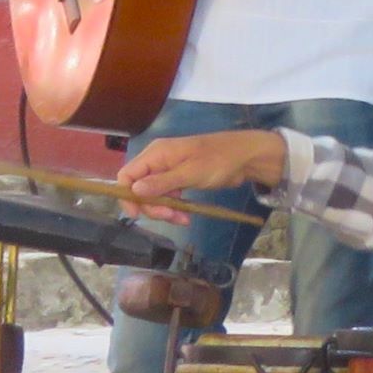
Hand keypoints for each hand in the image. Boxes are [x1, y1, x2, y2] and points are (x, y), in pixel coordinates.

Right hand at [119, 130, 286, 223]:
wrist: (245, 157)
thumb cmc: (218, 160)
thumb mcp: (190, 172)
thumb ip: (161, 182)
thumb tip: (133, 191)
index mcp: (156, 153)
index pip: (127, 174)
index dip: (126, 195)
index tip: (137, 214)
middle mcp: (158, 161)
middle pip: (139, 188)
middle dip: (151, 206)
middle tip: (169, 216)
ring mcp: (169, 170)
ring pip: (153, 195)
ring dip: (164, 210)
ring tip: (182, 219)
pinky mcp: (180, 179)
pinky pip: (168, 196)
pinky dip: (174, 208)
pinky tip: (185, 217)